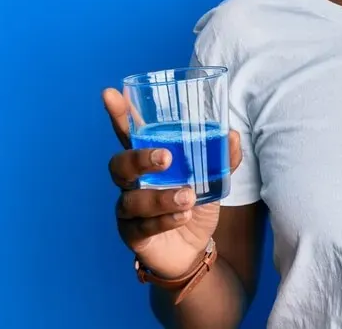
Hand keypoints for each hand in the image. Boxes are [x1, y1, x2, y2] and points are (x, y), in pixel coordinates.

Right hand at [104, 88, 243, 277]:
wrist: (193, 248)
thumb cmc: (194, 203)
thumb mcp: (214, 178)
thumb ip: (223, 157)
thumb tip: (231, 135)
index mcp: (147, 160)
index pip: (127, 133)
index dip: (118, 114)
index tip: (110, 93)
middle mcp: (131, 182)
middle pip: (119, 164)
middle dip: (138, 158)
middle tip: (165, 157)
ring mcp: (128, 209)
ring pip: (132, 199)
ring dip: (161, 197)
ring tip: (188, 197)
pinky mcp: (133, 235)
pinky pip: (143, 226)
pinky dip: (165, 219)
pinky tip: (183, 215)